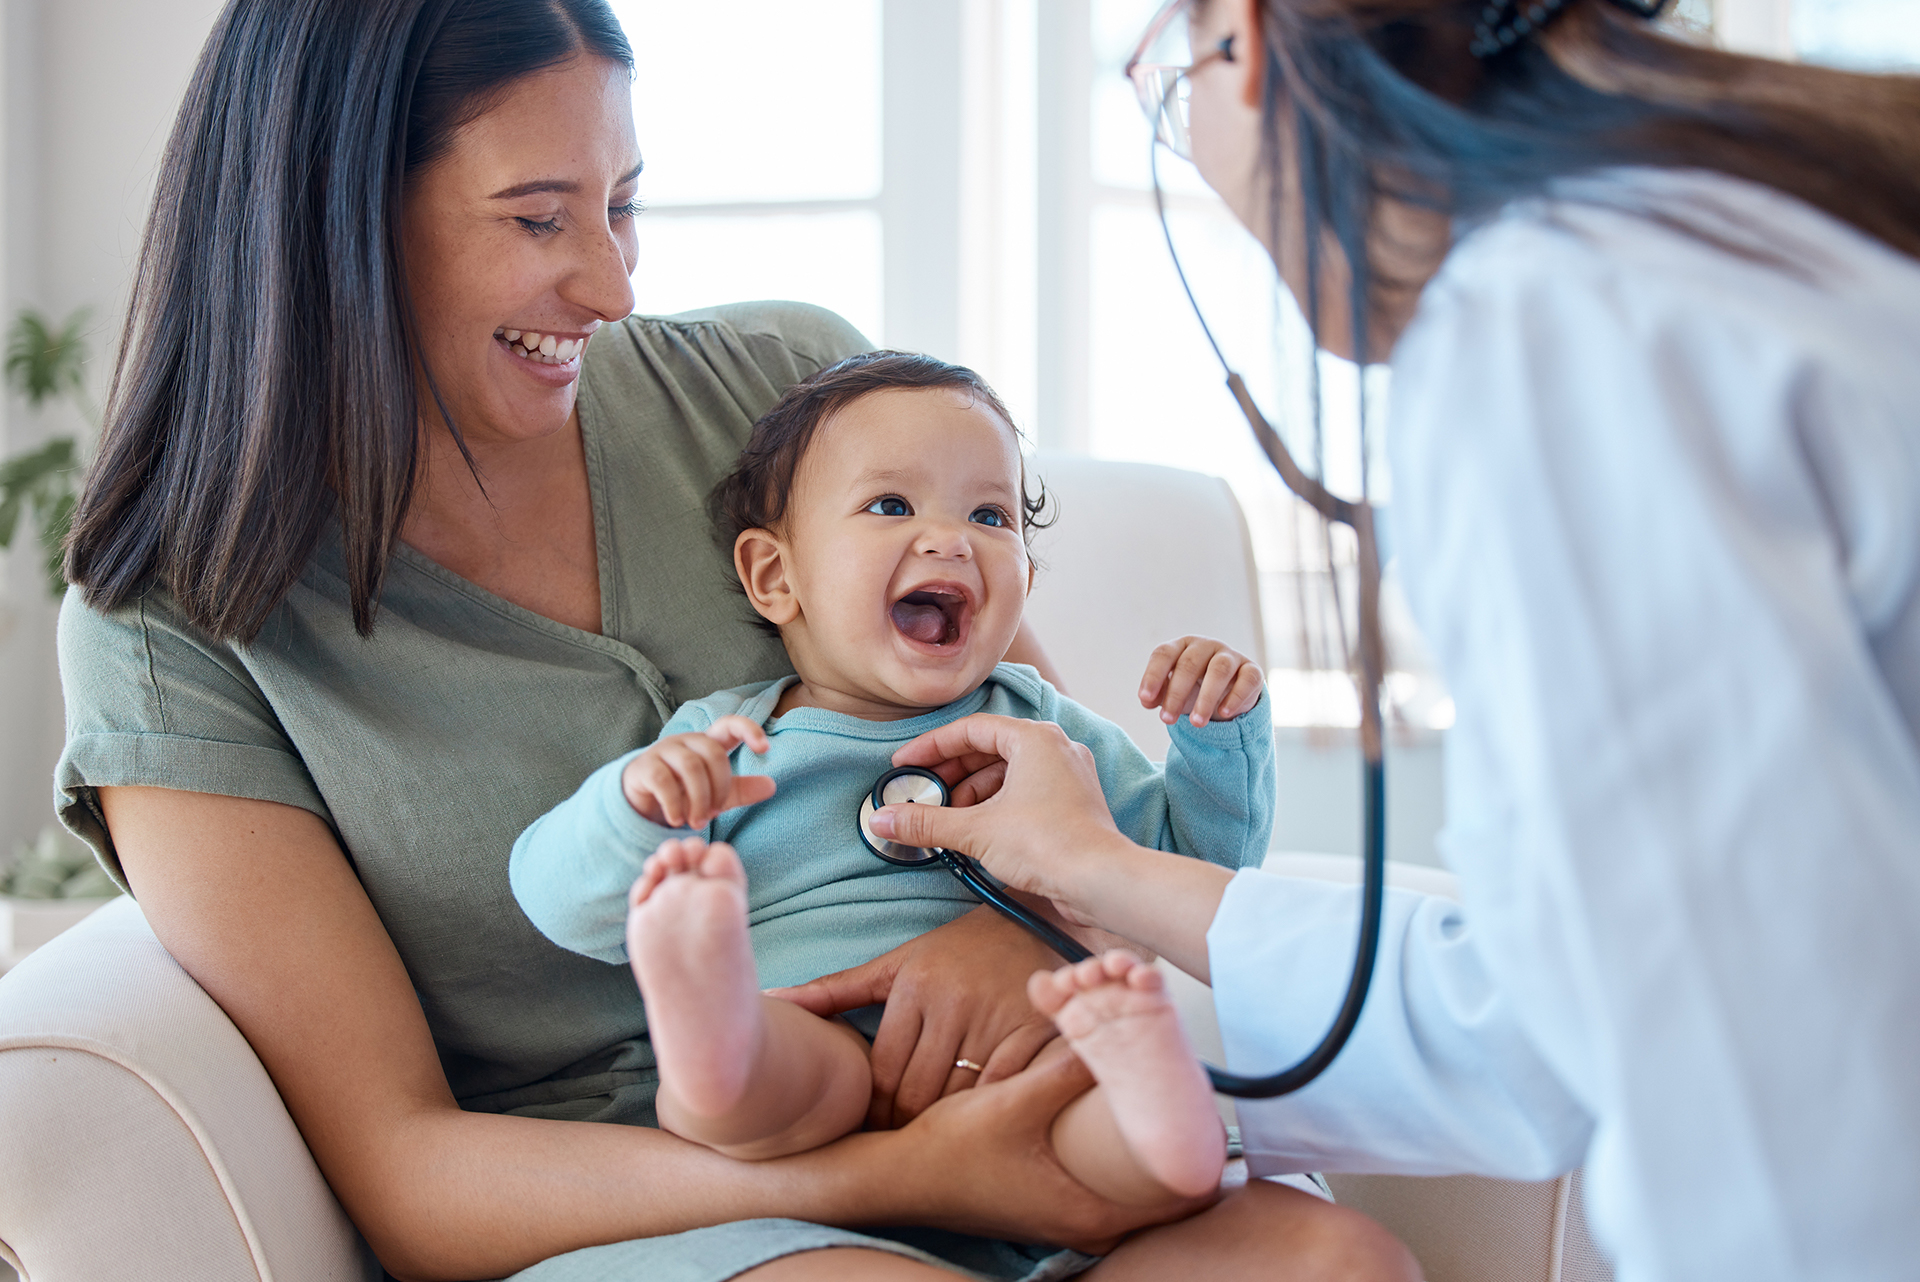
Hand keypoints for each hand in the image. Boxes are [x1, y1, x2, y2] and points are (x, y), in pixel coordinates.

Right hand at [620, 715, 775, 827]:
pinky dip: (675, 805)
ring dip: (699, 799)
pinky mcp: (644, 767)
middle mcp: (685, 741)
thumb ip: (741, 790)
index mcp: (707, 743)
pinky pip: (664, 781)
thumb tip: (771, 786)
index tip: (765, 748)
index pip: (729, 724)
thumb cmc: (684, 794)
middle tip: (714, 813)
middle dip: (719, 786)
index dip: (748, 730)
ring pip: (690, 766)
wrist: (642, 804)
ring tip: (697, 822)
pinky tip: (677, 820)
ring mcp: (663, 751)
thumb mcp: (716, 795)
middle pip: (712, 753)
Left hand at [768, 904, 1064, 1128]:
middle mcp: (954, 1001)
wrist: (1032, 919)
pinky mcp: (1035, 1030)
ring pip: (960, 1099)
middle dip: (904, 1127)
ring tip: (935, 1141)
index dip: (873, 1112)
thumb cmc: (954, 952)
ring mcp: (997, 1017)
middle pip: (919, 1093)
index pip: (883, 1074)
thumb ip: (835, 990)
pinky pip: (1005, 1090)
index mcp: (915, 985)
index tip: (871, 1130)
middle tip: (899, 1145)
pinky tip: (981, 1123)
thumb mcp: (895, 965)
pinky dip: (989, 1112)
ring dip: (945, 1127)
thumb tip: (772, 1001)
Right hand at [872, 715, 1130, 910]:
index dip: (931, 747)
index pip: (970, 729)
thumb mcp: (976, 831)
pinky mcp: (1072, 803)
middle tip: (921, 794)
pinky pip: (1025, 792)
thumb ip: (926, 822)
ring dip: (972, 792)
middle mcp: (1055, 748)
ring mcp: (1068, 775)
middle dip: (951, 773)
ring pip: (1008, 773)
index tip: (905, 765)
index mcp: (1034, 738)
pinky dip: (996, 805)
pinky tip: (976, 830)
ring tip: (947, 818)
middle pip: (989, 749)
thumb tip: (883, 820)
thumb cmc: (1049, 844)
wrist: (1102, 881)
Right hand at [873, 1041, 1212, 1249]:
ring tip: (1165, 1110)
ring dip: (1148, 1156)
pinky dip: (1120, 1162)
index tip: (1214, 1124)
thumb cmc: (951, 1152)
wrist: (898, 1179)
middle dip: (1178, 1152)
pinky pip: (1107, 1188)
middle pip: (1161, 1198)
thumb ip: (1064, 1069)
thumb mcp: (1013, 1103)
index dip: (1203, 1163)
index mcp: (1089, 1210)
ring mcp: (1069, 1219)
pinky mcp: (1052, 1205)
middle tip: (1193, 1107)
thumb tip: (1109, 1029)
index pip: (1178, 1199)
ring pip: (1134, 1193)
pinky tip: (1117, 1125)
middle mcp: (1085, 1224)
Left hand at [1139, 635, 1264, 726]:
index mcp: (1182, 646)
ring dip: (1206, 698)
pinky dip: (1235, 697)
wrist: (1229, 693)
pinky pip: (1247, 679)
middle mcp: (1206, 646)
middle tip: (1167, 720)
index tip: (1145, 699)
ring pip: (1219, 670)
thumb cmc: (1194, 688)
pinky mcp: (1252, 670)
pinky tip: (1224, 714)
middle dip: (1176, 693)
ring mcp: (1230, 656)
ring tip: (1196, 723)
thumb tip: (1147, 701)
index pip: (1164, 653)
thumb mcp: (1173, 691)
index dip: (1153, 675)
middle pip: (1189, 663)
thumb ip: (1157, 694)